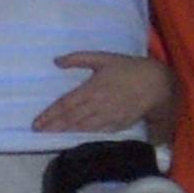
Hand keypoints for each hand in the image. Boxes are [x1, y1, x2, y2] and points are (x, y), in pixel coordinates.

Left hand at [34, 52, 175, 134]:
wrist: (156, 84)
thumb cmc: (128, 68)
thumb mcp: (103, 58)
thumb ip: (78, 58)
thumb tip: (56, 61)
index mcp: (92, 88)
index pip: (66, 104)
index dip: (50, 114)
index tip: (37, 122)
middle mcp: (98, 105)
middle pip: (71, 118)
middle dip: (53, 125)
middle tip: (38, 130)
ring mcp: (108, 116)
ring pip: (82, 127)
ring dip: (66, 131)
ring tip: (50, 134)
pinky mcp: (118, 124)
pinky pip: (97, 131)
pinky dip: (84, 134)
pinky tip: (74, 135)